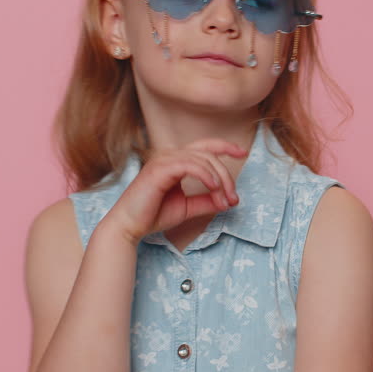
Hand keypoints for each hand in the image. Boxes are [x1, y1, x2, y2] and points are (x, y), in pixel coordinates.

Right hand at [103, 137, 246, 243]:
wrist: (130, 226)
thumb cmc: (154, 215)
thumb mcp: (188, 207)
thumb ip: (208, 201)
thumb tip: (229, 200)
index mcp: (176, 161)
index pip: (204, 146)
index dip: (224, 146)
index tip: (242, 153)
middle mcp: (169, 155)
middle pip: (208, 154)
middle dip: (226, 175)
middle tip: (233, 197)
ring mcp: (164, 160)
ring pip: (202, 159)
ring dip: (219, 179)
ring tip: (225, 198)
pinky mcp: (160, 169)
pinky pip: (190, 165)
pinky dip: (205, 175)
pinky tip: (213, 187)